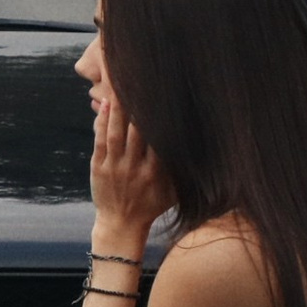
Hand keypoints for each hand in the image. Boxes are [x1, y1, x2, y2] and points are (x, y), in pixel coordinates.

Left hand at [90, 93, 172, 242]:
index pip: (159, 139)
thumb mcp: (174, 192)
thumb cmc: (152, 205)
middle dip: (139, 107)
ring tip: (121, 86)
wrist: (121, 225)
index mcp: (156, 173)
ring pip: (117, 133)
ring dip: (119, 109)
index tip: (164, 99)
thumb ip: (184, 171)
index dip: (160, 119)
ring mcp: (116, 167)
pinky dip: (103, 122)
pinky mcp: (100, 167)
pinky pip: (101, 141)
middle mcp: (136, 168)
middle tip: (142, 82)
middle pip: (137, 132)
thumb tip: (207, 151)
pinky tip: (106, 104)